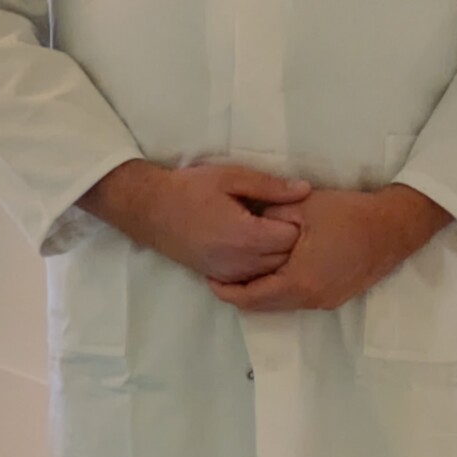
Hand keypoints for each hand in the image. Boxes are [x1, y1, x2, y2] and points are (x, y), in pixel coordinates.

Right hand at [79, 159, 311, 283]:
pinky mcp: (220, 278)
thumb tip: (305, 190)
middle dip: (290, 240)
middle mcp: (239, 261)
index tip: (287, 206)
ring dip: (277, 255)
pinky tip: (254, 246)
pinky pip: (254, 279)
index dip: (296, 221)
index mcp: (245, 235)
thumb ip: (271, 187)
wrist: (150, 210)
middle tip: (281, 218)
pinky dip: (262, 266)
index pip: (292, 238)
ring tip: (268, 230)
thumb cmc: (190, 188)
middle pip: (286, 259)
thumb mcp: (231, 177)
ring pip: (272, 273)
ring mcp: (229, 274)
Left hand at [209, 185, 450, 313]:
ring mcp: (326, 301)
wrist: (393, 226)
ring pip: (282, 304)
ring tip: (243, 273)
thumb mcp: (300, 208)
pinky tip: (274, 271)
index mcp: (298, 281)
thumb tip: (246, 228)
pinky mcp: (336, 297)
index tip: (210, 278)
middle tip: (220, 277)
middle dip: (240, 294)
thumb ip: (267, 220)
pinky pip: (299, 299)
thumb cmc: (347, 214)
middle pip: (264, 306)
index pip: (251, 298)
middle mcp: (311, 299)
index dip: (226, 291)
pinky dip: (281, 289)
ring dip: (261, 292)